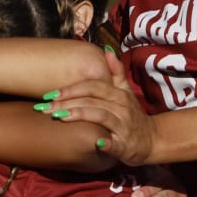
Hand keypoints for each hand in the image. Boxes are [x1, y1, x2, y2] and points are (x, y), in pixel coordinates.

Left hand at [48, 49, 156, 164]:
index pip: (92, 86)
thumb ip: (116, 72)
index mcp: (119, 94)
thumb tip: (106, 50)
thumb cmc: (132, 115)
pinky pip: (116, 144)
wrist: (152, 140)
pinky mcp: (126, 146)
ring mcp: (124, 126)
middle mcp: (122, 107)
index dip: (70, 89)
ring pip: (100, 116)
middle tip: (44, 107)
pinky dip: (106, 144)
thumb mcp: (126, 92)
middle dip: (66, 103)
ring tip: (58, 117)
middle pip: (92, 100)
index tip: (49, 94)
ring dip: (80, 115)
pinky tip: (95, 143)